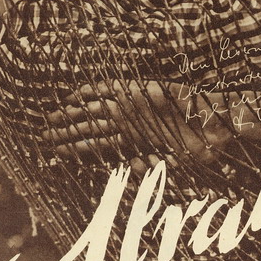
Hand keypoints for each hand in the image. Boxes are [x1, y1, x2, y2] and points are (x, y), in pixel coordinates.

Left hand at [42, 79, 233, 163]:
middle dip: (66, 130)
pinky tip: (76, 94)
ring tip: (51, 116)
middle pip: (90, 126)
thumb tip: (128, 171)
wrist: (216, 123)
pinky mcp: (141, 91)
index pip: (97, 144)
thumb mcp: (172, 165)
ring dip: (73, 112)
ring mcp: (133, 106)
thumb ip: (150, 169)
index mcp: (133, 140)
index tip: (53, 152)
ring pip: (96, 109)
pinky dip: (95, 90)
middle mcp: (129, 122)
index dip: (75, 147)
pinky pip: (114, 89)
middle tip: (43, 133)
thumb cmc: (198, 147)